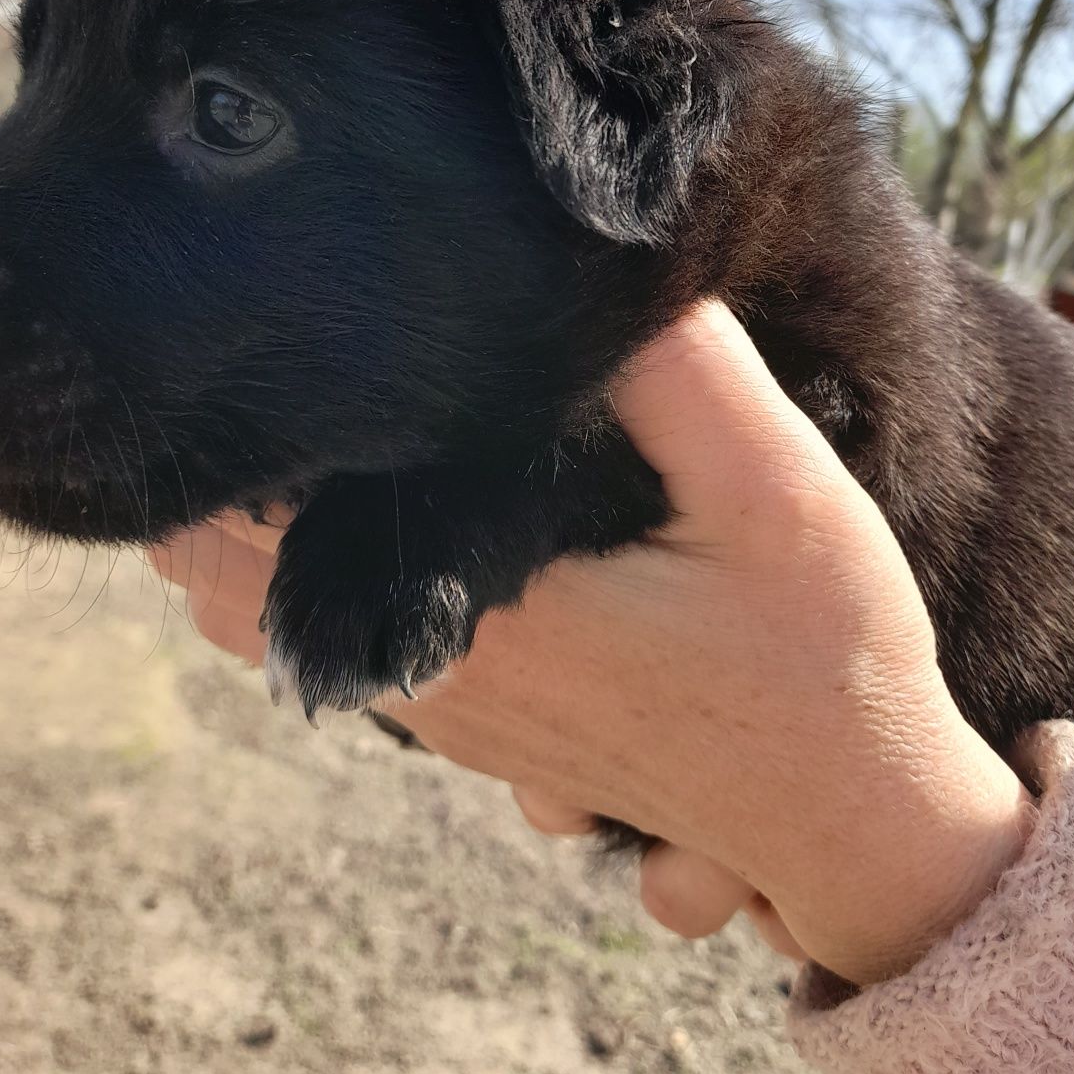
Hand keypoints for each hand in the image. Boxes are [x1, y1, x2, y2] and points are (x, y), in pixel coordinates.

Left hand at [152, 302, 1031, 984]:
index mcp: (485, 612)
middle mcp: (434, 676)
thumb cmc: (824, 650)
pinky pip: (320, 654)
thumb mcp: (779, 492)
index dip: (248, 424)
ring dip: (246, 528)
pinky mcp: (470, 731)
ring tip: (298, 419)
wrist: (850, 813)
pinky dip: (289, 581)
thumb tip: (592, 259)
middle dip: (225, 464)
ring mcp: (443, 716)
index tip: (272, 332)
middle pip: (222, 570)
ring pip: (252, 620)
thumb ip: (686, 377)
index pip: (267, 521)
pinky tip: (339, 503)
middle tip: (269, 354)